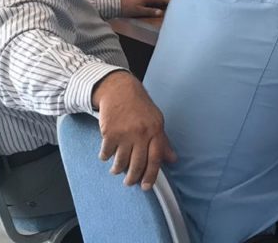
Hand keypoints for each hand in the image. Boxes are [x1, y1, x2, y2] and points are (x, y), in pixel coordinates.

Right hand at [91, 71, 176, 189]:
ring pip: (121, 161)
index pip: (156, 158)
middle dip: (132, 177)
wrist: (119, 90)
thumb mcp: (156, 120)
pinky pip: (106, 153)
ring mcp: (125, 133)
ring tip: (117, 170)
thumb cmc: (139, 106)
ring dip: (118, 169)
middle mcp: (141, 133)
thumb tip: (172, 159)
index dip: (151, 175)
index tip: (146, 186)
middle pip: (137, 163)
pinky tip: (107, 155)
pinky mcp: (109, 133)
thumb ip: (163, 141)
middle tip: (129, 182)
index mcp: (155, 130)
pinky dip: (106, 157)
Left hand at [119, 0, 170, 17]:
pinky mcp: (140, 1)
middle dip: (167, 0)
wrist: (115, 5)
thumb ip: (150, 12)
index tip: (176, 1)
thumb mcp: (139, 11)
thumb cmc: (126, 8)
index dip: (169, 0)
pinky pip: (152, 1)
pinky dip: (156, 4)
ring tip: (168, 6)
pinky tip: (157, 7)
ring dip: (162, 2)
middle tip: (175, 4)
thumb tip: (161, 12)